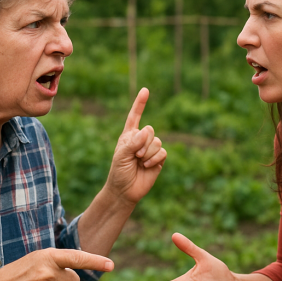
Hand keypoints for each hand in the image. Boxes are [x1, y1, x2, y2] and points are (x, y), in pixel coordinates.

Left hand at [106, 88, 166, 204]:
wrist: (125, 190)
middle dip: (143, 143)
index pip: (134, 116)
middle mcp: (141, 140)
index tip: (145, 90)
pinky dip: (154, 159)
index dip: (140, 103)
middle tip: (135, 156)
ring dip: (147, 153)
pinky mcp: (158, 160)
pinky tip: (146, 167)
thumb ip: (133, 142)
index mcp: (129, 135)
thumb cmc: (119, 172)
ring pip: (157, 142)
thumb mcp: (121, 155)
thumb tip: (147, 131)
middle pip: (150, 130)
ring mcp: (150, 150)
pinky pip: (162, 152)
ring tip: (139, 163)